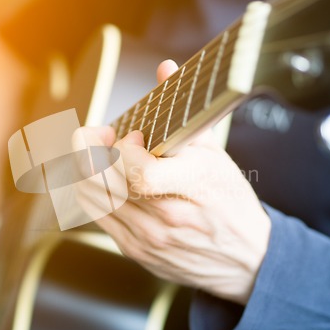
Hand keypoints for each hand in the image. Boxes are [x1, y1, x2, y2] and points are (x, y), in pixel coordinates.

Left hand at [75, 60, 270, 303]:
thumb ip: (185, 114)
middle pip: (103, 181)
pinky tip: (104, 178)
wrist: (245, 259)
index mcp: (195, 186)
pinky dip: (91, 189)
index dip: (124, 148)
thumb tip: (165, 70)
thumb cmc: (230, 203)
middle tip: (98, 135)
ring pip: (92, 196)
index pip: (140, 171)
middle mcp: (168, 216)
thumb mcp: (217, 155)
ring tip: (100, 154)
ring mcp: (149, 238)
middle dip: (87, 147)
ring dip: (85, 166)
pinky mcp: (136, 250)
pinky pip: (96, 216)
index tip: (132, 136)